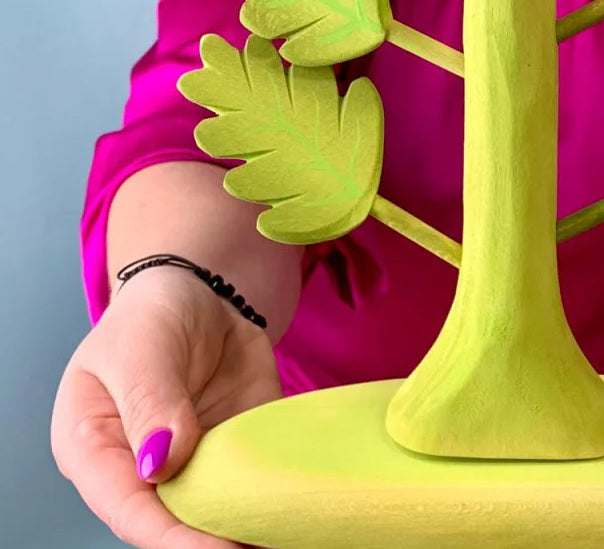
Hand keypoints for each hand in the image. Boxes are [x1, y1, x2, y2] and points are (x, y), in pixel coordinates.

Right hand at [52, 265, 282, 547]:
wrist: (199, 292)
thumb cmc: (151, 315)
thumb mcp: (142, 346)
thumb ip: (150, 403)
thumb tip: (158, 465)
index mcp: (93, 449)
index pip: (129, 509)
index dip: (173, 538)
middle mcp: (138, 471)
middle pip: (172, 523)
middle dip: (213, 541)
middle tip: (259, 543)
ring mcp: (190, 464)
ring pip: (217, 511)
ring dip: (249, 525)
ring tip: (285, 531)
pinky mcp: (232, 451)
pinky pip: (253, 480)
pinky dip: (275, 497)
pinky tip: (297, 510)